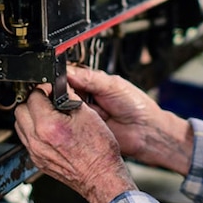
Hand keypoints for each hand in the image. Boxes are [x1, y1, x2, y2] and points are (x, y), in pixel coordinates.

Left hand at [14, 84, 136, 202]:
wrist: (101, 176)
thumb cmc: (99, 150)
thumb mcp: (87, 114)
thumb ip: (68, 97)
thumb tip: (60, 88)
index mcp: (48, 126)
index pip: (33, 96)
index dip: (43, 89)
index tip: (51, 89)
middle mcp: (37, 141)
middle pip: (20, 110)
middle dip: (33, 101)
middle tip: (47, 100)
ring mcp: (35, 153)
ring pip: (20, 125)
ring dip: (31, 116)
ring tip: (48, 115)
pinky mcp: (37, 161)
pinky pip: (27, 140)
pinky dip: (34, 131)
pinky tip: (50, 130)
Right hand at [67, 65, 193, 174]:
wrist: (145, 131)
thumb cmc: (136, 105)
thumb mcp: (113, 85)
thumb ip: (90, 78)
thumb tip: (69, 71)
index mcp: (91, 81)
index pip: (68, 75)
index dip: (61, 77)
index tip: (56, 80)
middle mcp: (84, 96)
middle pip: (61, 91)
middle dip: (62, 93)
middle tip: (67, 95)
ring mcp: (82, 113)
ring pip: (62, 107)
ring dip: (66, 107)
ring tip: (75, 107)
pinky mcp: (82, 129)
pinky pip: (69, 124)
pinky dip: (70, 121)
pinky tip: (76, 119)